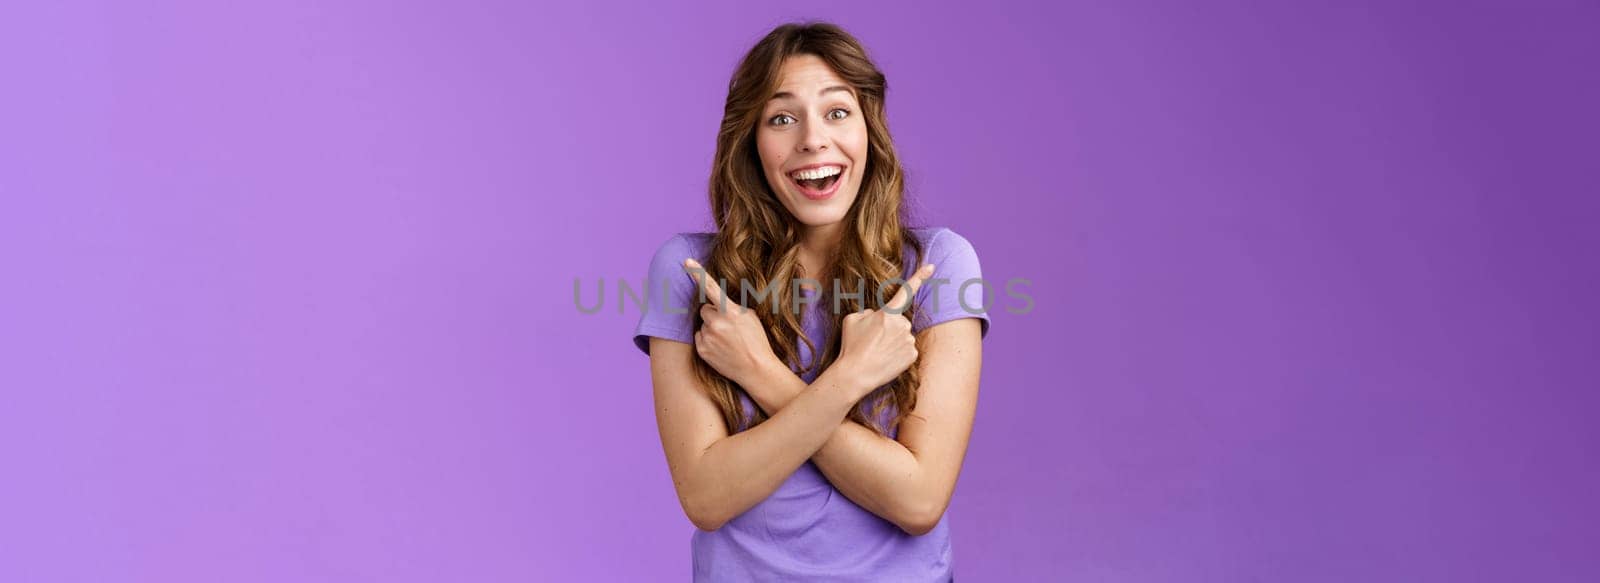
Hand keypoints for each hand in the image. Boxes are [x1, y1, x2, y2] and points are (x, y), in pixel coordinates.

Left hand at [684, 258, 783, 387]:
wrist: (755, 369)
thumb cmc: (756, 340)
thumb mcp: (750, 317)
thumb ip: (732, 307)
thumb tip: (717, 302)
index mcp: (731, 311)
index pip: (712, 288)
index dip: (698, 273)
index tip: (686, 261)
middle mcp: (717, 323)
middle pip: (705, 310)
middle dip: (713, 315)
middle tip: (728, 327)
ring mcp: (708, 337)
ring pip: (703, 324)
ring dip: (711, 329)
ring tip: (727, 340)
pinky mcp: (702, 349)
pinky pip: (699, 337)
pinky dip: (707, 341)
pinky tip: (720, 348)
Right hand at [834, 263, 934, 397]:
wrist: (855, 374)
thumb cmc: (851, 346)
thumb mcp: (852, 320)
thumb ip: (868, 312)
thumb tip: (877, 315)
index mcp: (887, 313)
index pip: (905, 291)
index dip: (919, 277)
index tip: (931, 267)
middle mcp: (901, 325)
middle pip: (899, 321)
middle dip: (889, 327)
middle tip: (873, 340)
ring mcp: (909, 340)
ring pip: (904, 335)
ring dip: (894, 341)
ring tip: (878, 352)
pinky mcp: (912, 355)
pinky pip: (908, 349)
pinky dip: (899, 353)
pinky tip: (887, 359)